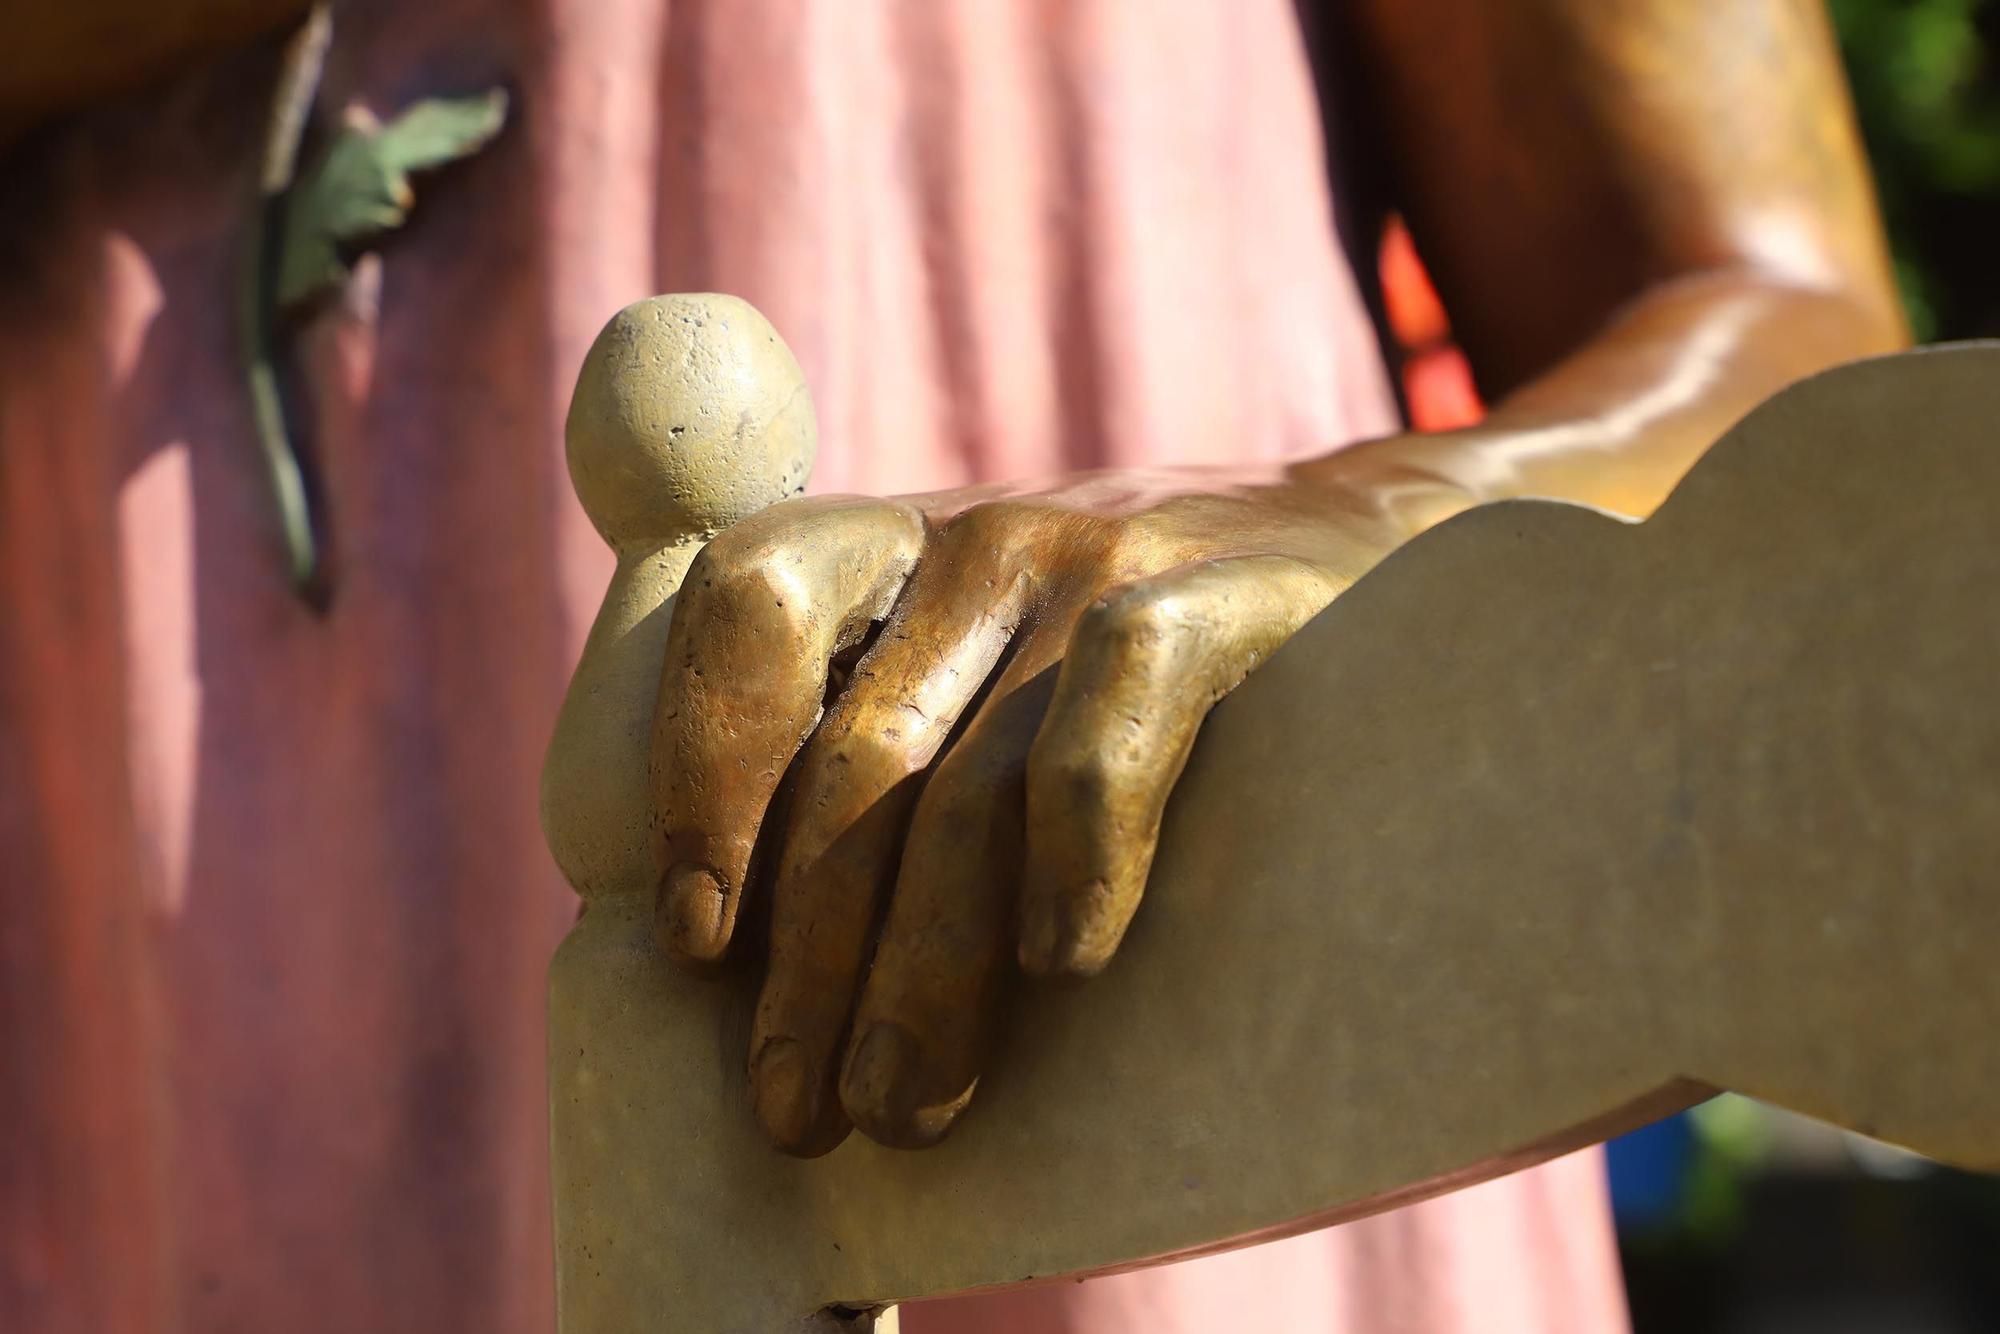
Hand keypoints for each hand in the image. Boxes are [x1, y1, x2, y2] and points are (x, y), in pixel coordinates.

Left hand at [651, 458, 1434, 1153]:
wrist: (1370, 552)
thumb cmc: (1146, 672)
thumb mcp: (996, 667)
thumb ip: (891, 753)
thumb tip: (765, 976)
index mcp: (898, 551)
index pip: (747, 607)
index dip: (700, 772)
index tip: (698, 942)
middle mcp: (984, 542)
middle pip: (857, 753)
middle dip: (812, 956)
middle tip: (798, 1110)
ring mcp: (1102, 559)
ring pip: (971, 777)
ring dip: (921, 966)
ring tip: (900, 1106)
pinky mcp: (1224, 593)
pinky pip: (1115, 718)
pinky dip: (1076, 849)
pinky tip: (1064, 965)